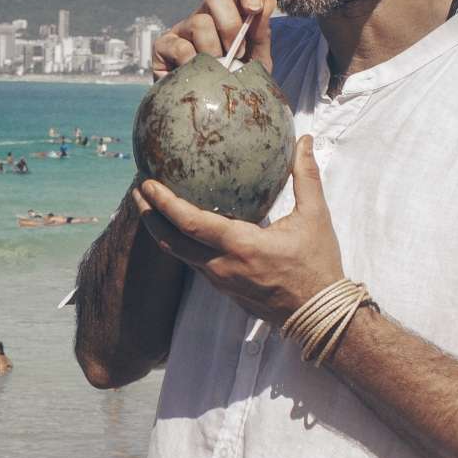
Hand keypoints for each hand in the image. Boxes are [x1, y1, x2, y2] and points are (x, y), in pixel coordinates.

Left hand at [134, 135, 344, 323]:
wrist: (319, 316)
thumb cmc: (318, 265)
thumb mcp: (315, 217)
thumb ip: (306, 176)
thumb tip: (305, 140)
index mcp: (241, 245)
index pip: (190, 222)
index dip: (164, 203)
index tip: (148, 184)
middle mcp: (222, 266)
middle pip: (172, 240)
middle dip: (150, 215)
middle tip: (138, 191)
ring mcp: (220, 282)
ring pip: (180, 254)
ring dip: (162, 230)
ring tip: (151, 207)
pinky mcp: (223, 290)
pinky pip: (193, 263)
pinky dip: (180, 243)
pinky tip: (180, 229)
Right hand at [152, 0, 274, 81]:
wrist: (212, 113)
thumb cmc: (234, 85)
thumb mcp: (257, 62)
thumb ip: (262, 35)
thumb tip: (268, 3)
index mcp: (231, 15)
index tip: (255, 8)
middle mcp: (205, 16)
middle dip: (231, 25)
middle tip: (238, 53)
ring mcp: (182, 30)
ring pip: (199, 21)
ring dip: (214, 49)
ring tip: (217, 69)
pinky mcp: (162, 47)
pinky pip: (180, 46)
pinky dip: (192, 62)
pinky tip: (196, 75)